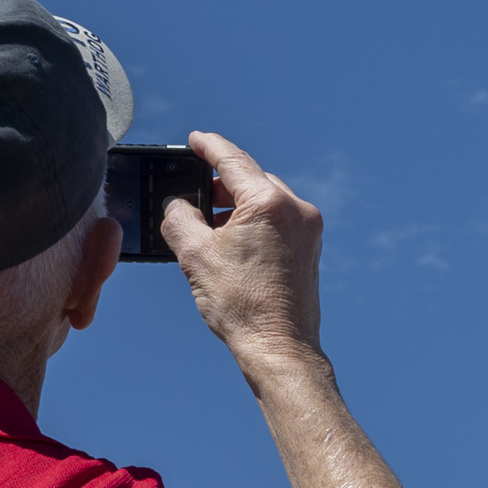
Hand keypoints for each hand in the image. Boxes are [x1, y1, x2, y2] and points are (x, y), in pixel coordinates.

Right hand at [167, 130, 322, 366]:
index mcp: (269, 203)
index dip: (208, 146)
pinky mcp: (310, 250)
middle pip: (251, 180)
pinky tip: (232, 241)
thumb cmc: (241, 305)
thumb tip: (176, 205)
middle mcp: (297, 210)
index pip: (232, 160)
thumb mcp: (195, 255)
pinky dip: (254, 222)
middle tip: (193, 189)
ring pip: (265, 201)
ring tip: (208, 222)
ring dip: (237, 205)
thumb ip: (179, 219)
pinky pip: (278, 221)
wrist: (279, 348)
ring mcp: (308, 230)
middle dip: (221, 183)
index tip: (194, 139)